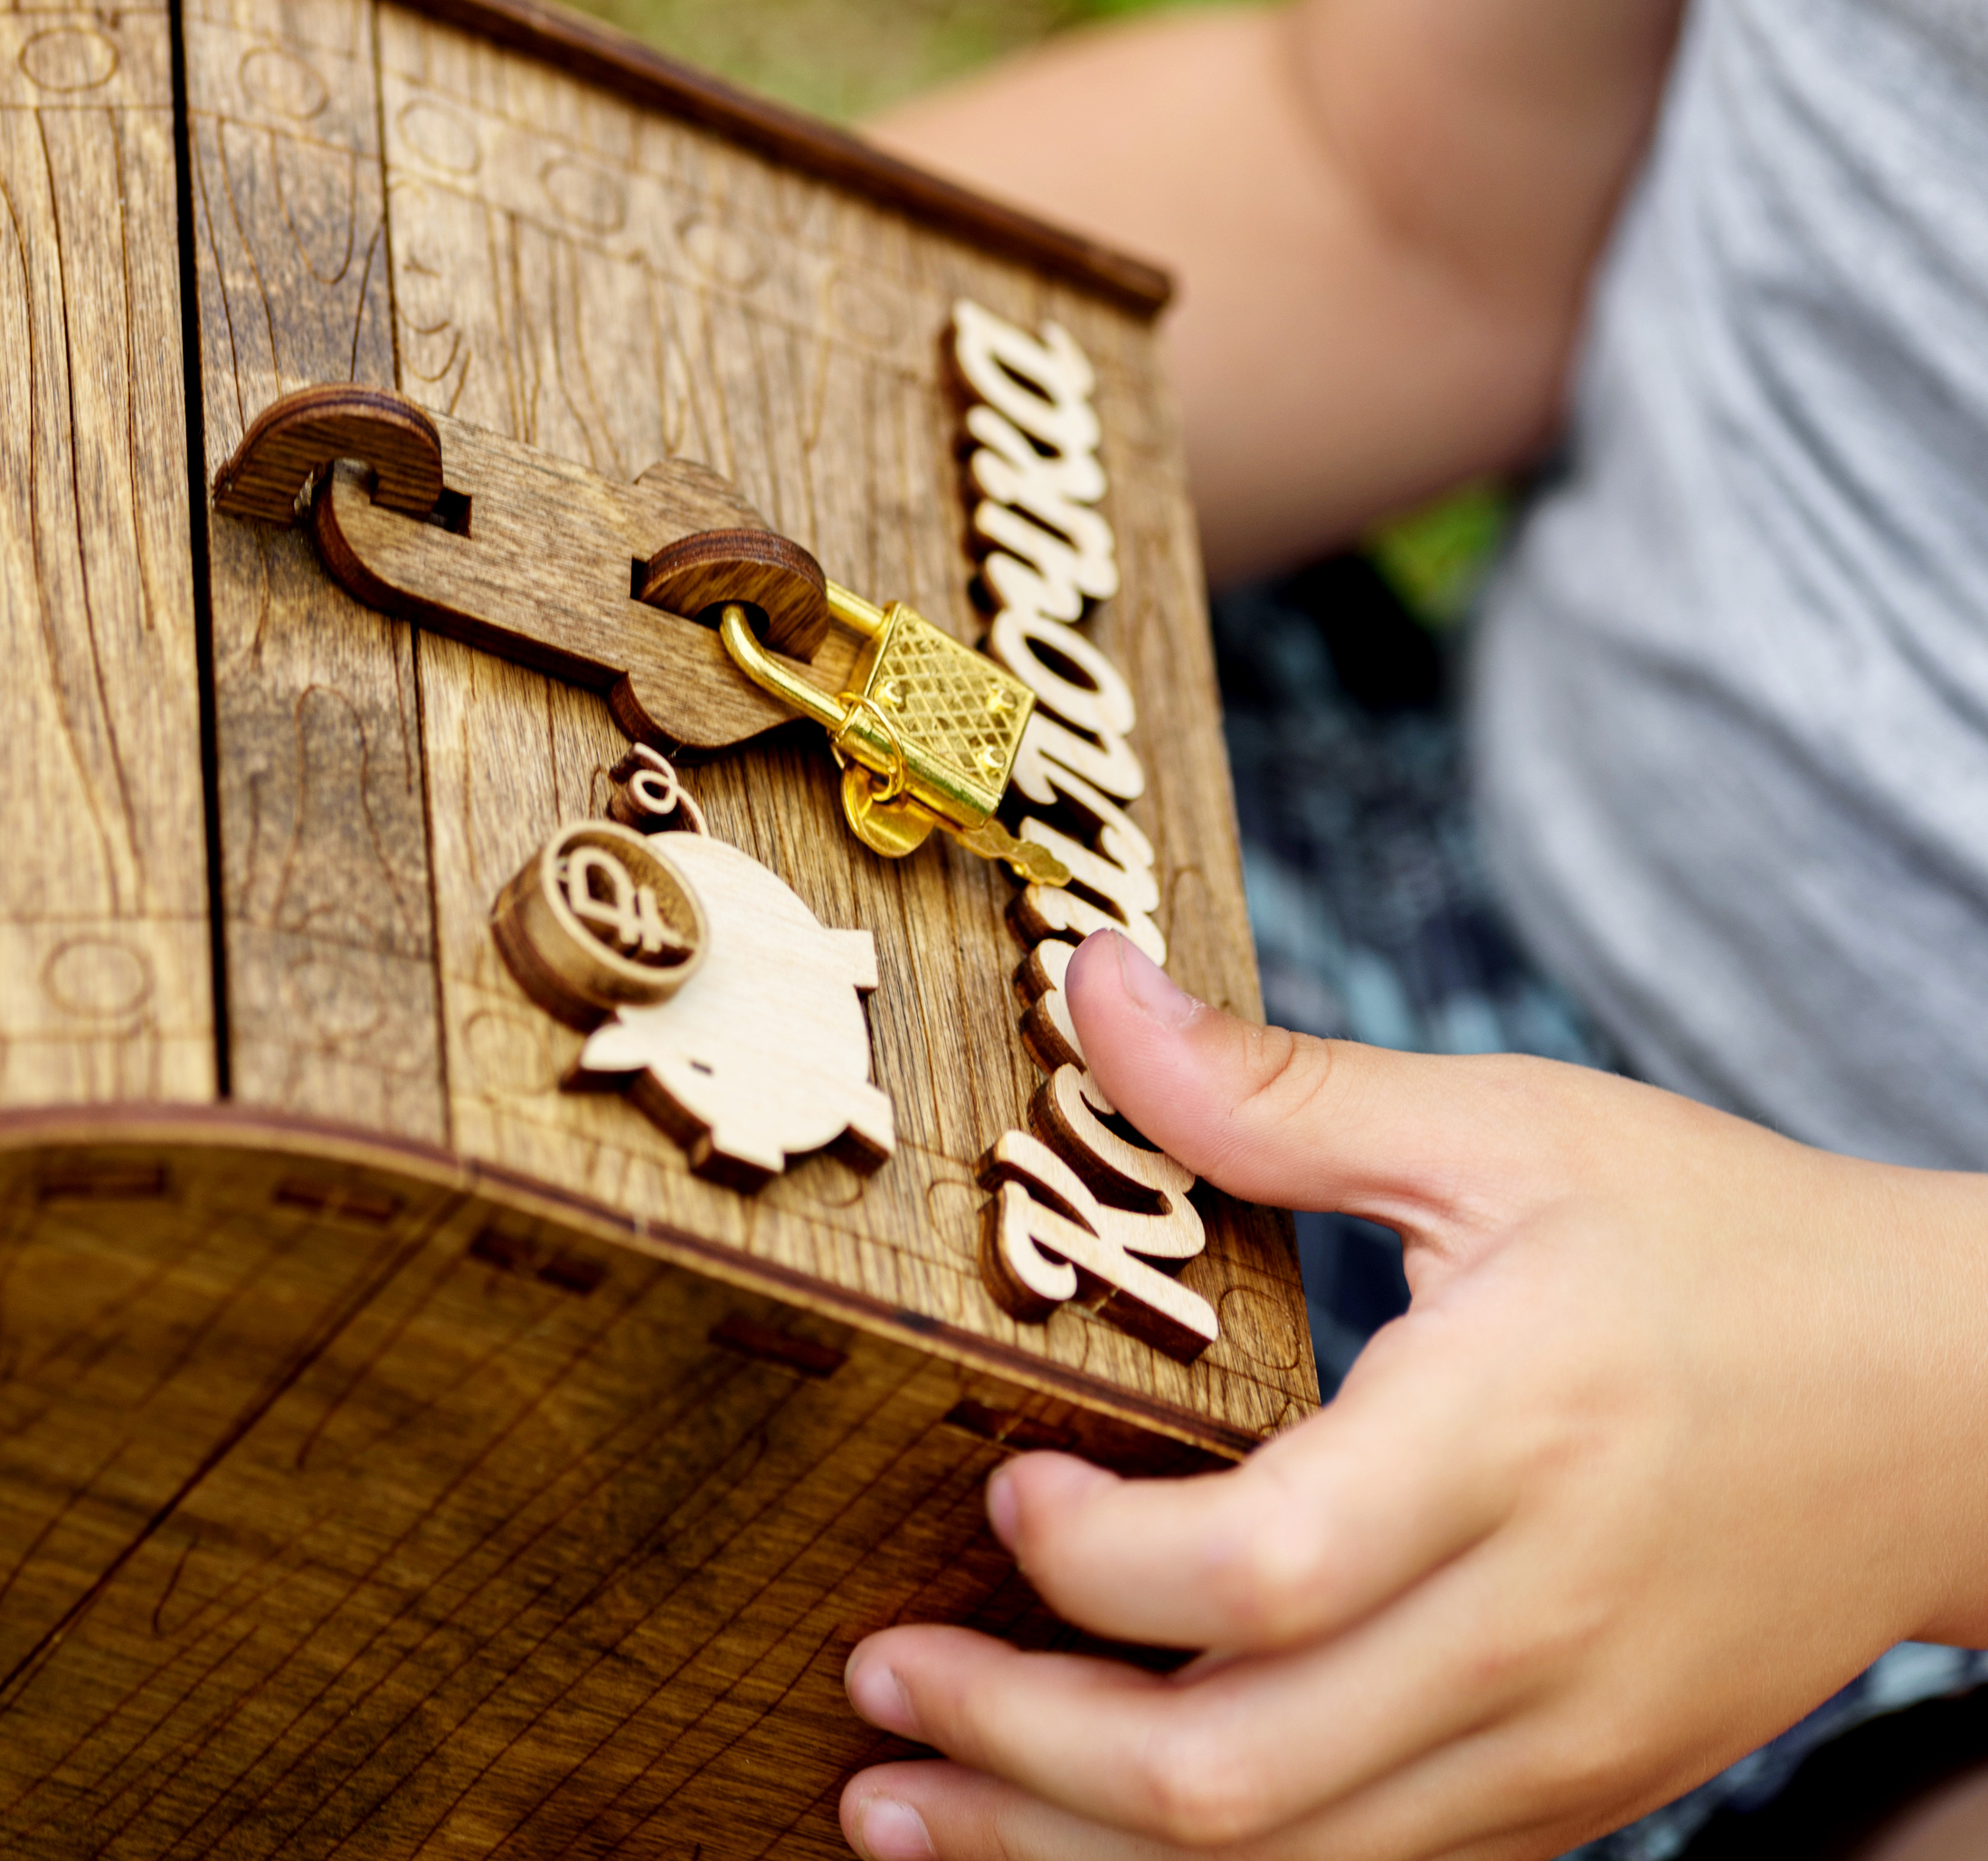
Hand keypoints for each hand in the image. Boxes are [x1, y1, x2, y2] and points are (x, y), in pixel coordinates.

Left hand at [839, 931, 1987, 1859]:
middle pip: (1239, 1775)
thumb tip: (1089, 986)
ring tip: (907, 1812)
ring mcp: (1562, 1745)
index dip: (1087, 1562)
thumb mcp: (1509, 1128)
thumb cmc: (1722, 1243)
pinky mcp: (1575, 1793)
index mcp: (1514, 1435)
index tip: (995, 1488)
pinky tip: (1088, 1831)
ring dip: (1068, 1859)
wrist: (1945, 1405)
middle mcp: (1536, 1629)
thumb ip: (1280, 1090)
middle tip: (879, 1676)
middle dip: (1019, 1753)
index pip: (1261, 1567)